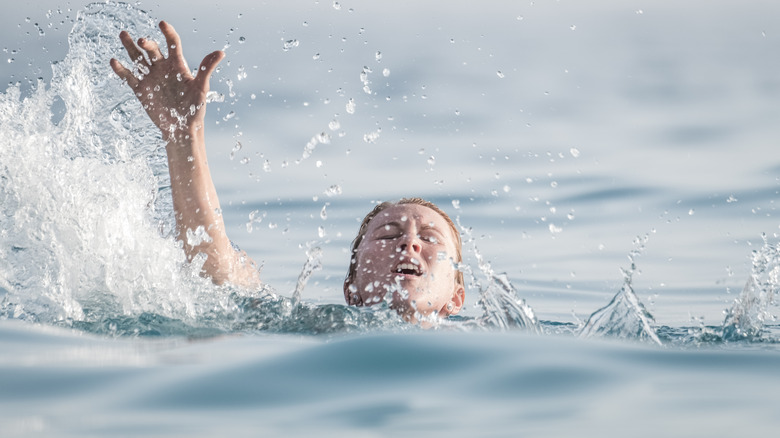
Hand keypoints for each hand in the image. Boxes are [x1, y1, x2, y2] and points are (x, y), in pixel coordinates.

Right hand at [110, 21, 223, 141]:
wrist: (182, 128)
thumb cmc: (195, 108)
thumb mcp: (202, 88)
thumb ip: (207, 69)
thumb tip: (220, 52)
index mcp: (177, 65)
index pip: (173, 44)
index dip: (168, 33)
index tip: (162, 24)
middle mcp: (162, 68)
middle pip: (152, 49)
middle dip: (147, 43)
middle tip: (143, 41)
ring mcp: (150, 77)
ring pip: (138, 58)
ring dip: (130, 47)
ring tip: (124, 35)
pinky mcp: (140, 89)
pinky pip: (129, 77)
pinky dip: (121, 70)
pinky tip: (114, 61)